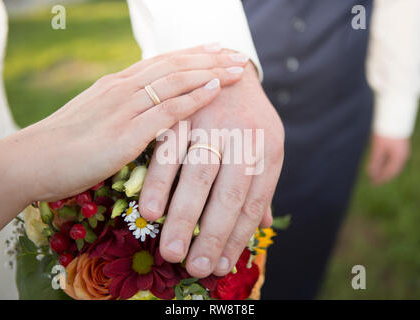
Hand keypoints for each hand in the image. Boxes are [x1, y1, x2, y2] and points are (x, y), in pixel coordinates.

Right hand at [0, 44, 247, 240]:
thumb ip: (119, 111)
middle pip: (175, 65)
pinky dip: (195, 98)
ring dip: (211, 72)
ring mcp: (125, 106)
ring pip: (176, 80)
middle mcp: (123, 87)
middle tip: (238, 55)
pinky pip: (168, 109)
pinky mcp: (127, 131)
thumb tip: (141, 113)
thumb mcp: (94, 119)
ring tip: (238, 69)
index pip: (162, 62)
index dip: (192, 54)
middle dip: (210, 58)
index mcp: (115, 84)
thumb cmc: (62, 147)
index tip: (216, 49)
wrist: (32, 160)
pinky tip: (216, 90)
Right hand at [138, 61, 284, 277]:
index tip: (219, 266)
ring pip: (198, 176)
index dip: (237, 237)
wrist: (234, 68)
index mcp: (268, 150)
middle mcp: (246, 137)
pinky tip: (151, 212)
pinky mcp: (186, 112)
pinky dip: (159, 183)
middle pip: (229, 194)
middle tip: (194, 268)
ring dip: (183, 217)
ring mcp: (214, 123)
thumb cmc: (250, 120)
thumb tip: (266, 226)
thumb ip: (262, 186)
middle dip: (211, 235)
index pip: (253, 203)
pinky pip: (170, 152)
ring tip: (170, 251)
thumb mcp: (265, 147)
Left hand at [367, 134, 409, 184]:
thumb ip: (375, 161)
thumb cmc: (386, 131)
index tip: (373, 184)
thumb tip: (371, 174)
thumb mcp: (378, 147)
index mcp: (399, 157)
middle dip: (382, 175)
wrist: (394, 116)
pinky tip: (378, 164)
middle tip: (373, 182)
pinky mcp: (398, 146)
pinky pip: (392, 158)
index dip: (381, 179)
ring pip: (392, 164)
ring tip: (373, 174)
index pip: (390, 172)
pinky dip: (384, 163)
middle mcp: (402, 155)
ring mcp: (402, 151)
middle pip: (392, 169)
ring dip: (383, 169)